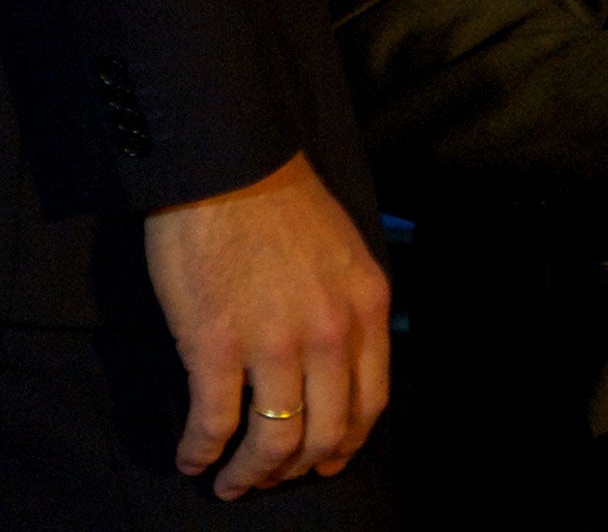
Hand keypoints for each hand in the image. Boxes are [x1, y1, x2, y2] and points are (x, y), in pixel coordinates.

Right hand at [143, 152, 390, 499]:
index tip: (325, 460)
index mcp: (366, 308)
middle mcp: (329, 332)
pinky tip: (192, 458)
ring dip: (251, 474)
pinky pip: (214, 423)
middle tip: (272, 479)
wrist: (228, 170)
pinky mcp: (214, 345)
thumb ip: (348, 312)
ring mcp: (274, 341)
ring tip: (231, 483)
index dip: (346, 443)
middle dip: (298, 469)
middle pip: (326, 433)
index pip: (370, 402)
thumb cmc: (282, 207)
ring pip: (275, 441)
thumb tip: (336, 369)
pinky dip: (202, 451)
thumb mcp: (346, 256)